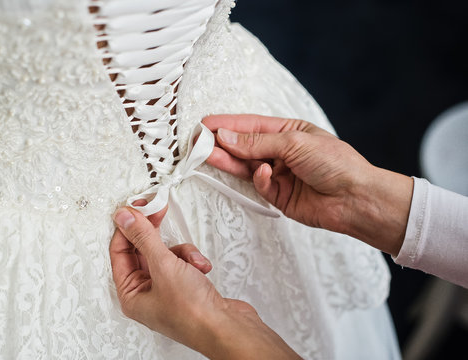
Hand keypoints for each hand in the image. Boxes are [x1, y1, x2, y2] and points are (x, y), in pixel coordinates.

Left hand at [110, 205, 300, 359]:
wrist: (227, 328)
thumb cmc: (194, 313)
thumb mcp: (164, 266)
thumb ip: (143, 238)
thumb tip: (125, 218)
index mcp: (131, 294)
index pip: (119, 251)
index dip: (127, 227)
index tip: (138, 208)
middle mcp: (146, 293)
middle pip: (142, 251)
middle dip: (154, 234)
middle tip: (157, 212)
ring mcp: (167, 290)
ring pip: (165, 254)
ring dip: (180, 251)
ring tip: (189, 260)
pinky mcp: (186, 287)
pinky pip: (181, 262)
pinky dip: (192, 260)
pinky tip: (200, 268)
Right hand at [203, 114, 412, 255]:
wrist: (356, 199)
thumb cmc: (336, 163)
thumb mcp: (295, 143)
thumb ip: (257, 142)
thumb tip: (226, 136)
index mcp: (288, 132)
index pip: (250, 126)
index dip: (226, 125)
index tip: (204, 125)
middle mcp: (280, 152)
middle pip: (243, 146)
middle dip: (221, 143)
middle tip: (197, 142)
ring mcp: (279, 174)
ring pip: (246, 166)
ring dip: (228, 160)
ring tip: (207, 155)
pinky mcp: (278, 195)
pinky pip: (259, 185)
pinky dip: (259, 179)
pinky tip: (264, 173)